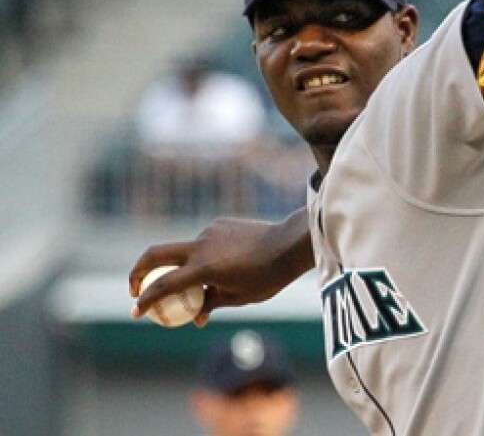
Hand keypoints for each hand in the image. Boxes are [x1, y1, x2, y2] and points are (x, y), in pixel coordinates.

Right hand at [129, 210, 312, 325]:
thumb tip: (196, 318)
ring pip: (184, 249)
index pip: (163, 286)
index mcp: (203, 268)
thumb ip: (211, 304)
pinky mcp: (219, 224)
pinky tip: (226, 263)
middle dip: (138, 271)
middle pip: (155, 254)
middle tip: (136, 289)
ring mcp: (209, 232)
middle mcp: (201, 246)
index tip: (137, 312)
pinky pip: (204, 242)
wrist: (289, 245)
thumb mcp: (238, 298)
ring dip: (182, 266)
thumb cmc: (267, 277)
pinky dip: (204, 255)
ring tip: (205, 283)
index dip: (146, 300)